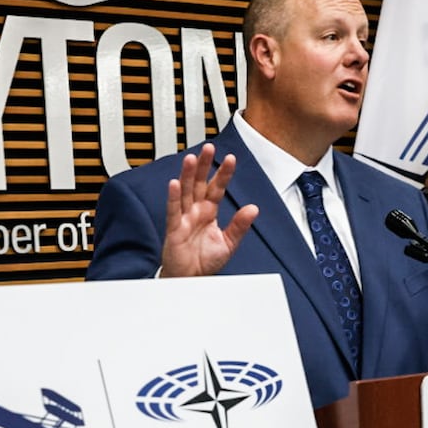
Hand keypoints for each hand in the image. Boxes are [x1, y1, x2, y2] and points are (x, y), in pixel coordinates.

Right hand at [160, 144, 257, 277]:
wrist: (192, 279)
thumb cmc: (205, 261)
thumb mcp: (229, 243)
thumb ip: (239, 225)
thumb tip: (253, 209)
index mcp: (209, 212)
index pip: (217, 188)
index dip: (223, 174)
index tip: (230, 159)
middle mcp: (196, 211)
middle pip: (199, 183)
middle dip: (204, 166)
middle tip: (209, 148)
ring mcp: (184, 218)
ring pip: (185, 192)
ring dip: (187, 175)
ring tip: (191, 159)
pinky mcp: (174, 229)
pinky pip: (173, 211)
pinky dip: (174, 198)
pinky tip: (174, 184)